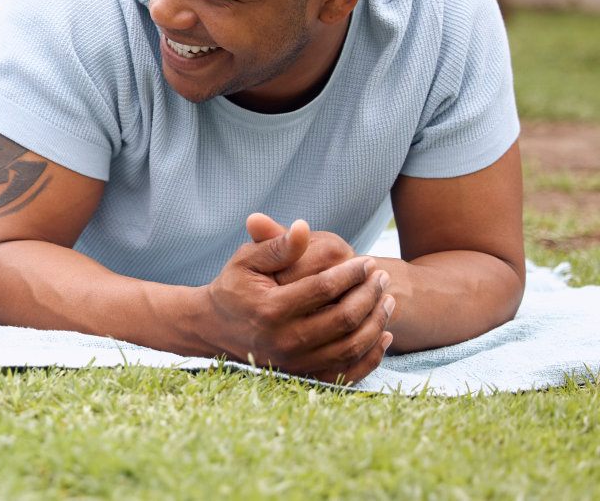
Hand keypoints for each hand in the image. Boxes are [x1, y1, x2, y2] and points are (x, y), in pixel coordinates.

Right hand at [204, 217, 394, 383]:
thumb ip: (278, 245)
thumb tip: (304, 227)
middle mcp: (284, 340)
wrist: (215, 327)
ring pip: (351, 346)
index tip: (367, 262)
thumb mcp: (247, 259)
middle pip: (343, 319)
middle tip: (383, 278)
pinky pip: (347, 372)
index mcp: (271, 309)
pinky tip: (384, 335)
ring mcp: (295, 362)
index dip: (351, 274)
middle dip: (370, 296)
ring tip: (387, 300)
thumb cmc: (234, 287)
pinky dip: (371, 356)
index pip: (324, 289)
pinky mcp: (302, 375)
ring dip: (376, 323)